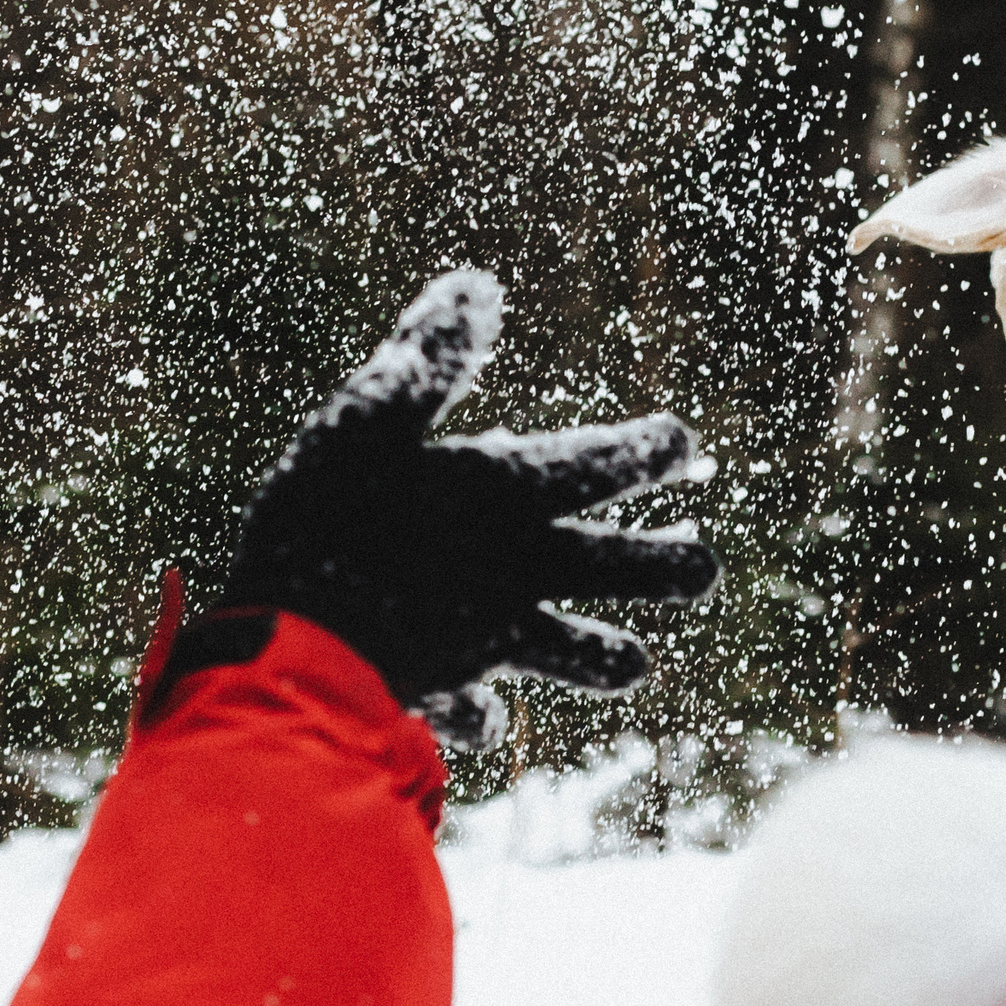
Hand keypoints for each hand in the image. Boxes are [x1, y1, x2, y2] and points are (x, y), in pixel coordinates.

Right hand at [220, 271, 719, 745]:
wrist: (300, 652)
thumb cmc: (331, 525)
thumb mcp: (368, 420)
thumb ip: (426, 358)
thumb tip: (479, 286)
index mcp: (507, 500)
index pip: (601, 466)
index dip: (649, 451)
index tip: (683, 441)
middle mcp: (517, 571)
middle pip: (616, 569)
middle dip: (667, 566)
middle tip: (705, 566)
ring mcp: (489, 635)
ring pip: (572, 653)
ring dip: (605, 656)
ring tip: (636, 663)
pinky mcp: (446, 686)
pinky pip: (473, 707)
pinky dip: (477, 712)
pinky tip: (486, 719)